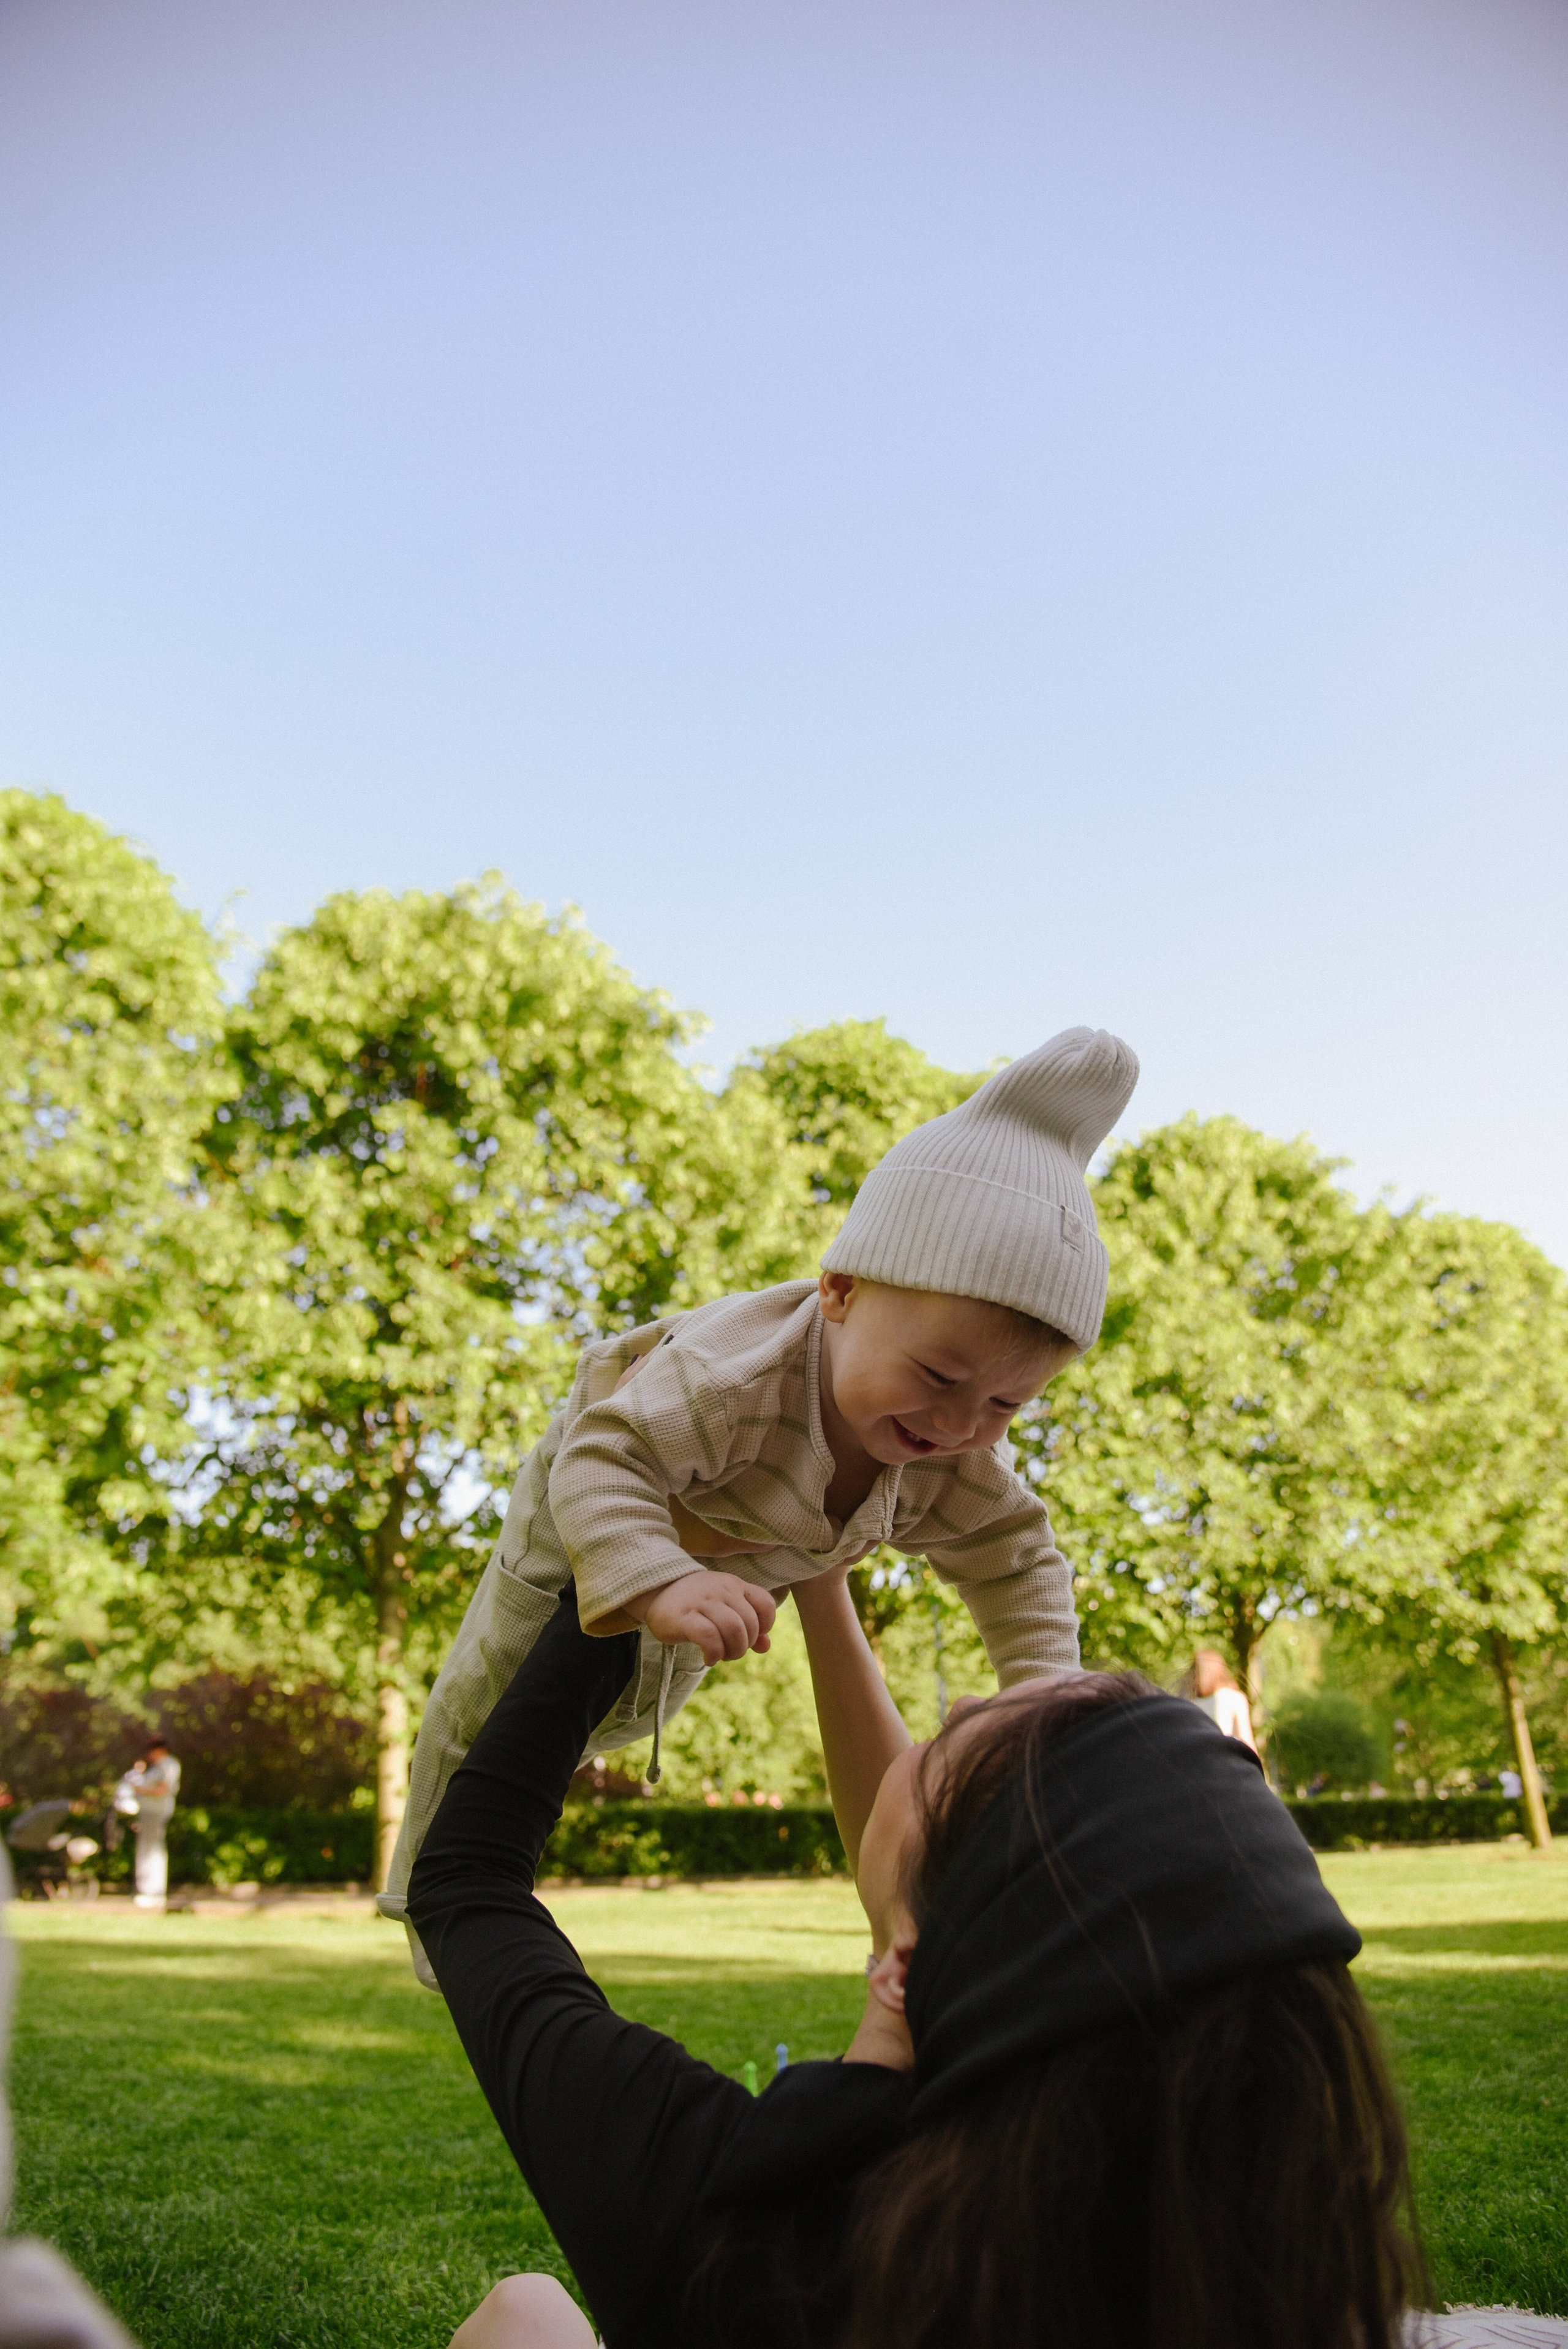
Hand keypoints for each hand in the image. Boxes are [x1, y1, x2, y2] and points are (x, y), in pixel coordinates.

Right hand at [638, 1570, 777, 1663]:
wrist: (657, 1590)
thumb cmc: (696, 1603)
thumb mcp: (725, 1607)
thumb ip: (748, 1626)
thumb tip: (766, 1647)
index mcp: (735, 1585)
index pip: (766, 1604)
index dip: (765, 1626)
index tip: (749, 1636)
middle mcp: (722, 1590)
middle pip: (749, 1624)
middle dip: (744, 1645)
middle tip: (730, 1651)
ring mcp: (703, 1602)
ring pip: (733, 1629)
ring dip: (732, 1651)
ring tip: (721, 1656)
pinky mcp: (685, 1617)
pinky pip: (710, 1638)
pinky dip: (714, 1653)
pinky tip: (709, 1658)